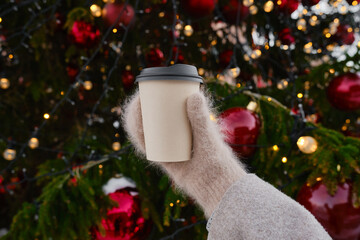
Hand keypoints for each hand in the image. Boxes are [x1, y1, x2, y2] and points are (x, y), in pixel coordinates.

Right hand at [122, 90, 245, 216]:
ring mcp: (169, 145)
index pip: (169, 106)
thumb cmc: (215, 157)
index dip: (156, 96)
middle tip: (140, 98)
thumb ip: (201, 118)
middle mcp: (176, 133)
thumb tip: (195, 94)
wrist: (214, 184)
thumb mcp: (207, 135)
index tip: (150, 87)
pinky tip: (136, 128)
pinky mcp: (164, 158)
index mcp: (188, 124)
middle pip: (154, 117)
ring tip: (136, 110)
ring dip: (138, 119)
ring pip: (148, 130)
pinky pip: (148, 146)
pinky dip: (140, 137)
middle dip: (142, 106)